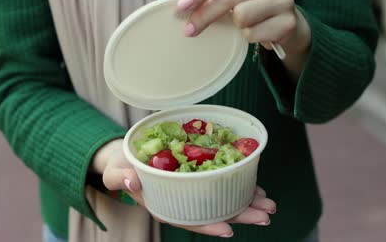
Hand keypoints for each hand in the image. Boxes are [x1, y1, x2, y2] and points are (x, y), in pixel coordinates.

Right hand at [100, 145, 275, 237]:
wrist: (126, 156)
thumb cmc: (121, 167)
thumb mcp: (116, 171)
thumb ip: (121, 177)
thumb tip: (131, 181)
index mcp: (164, 205)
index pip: (188, 220)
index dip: (208, 226)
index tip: (228, 229)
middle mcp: (182, 201)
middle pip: (213, 212)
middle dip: (241, 214)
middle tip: (265, 213)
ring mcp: (193, 191)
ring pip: (222, 200)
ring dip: (247, 201)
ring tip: (268, 203)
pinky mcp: (199, 177)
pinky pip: (221, 183)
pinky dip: (239, 185)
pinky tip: (255, 186)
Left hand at [176, 0, 310, 77]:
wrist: (289, 25)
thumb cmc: (256, 5)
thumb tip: (185, 6)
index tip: (182, 5)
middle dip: (204, 15)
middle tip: (189, 29)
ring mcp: (285, 1)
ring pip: (241, 17)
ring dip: (237, 26)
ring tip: (246, 24)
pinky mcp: (288, 23)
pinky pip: (253, 34)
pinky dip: (250, 37)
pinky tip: (259, 32)